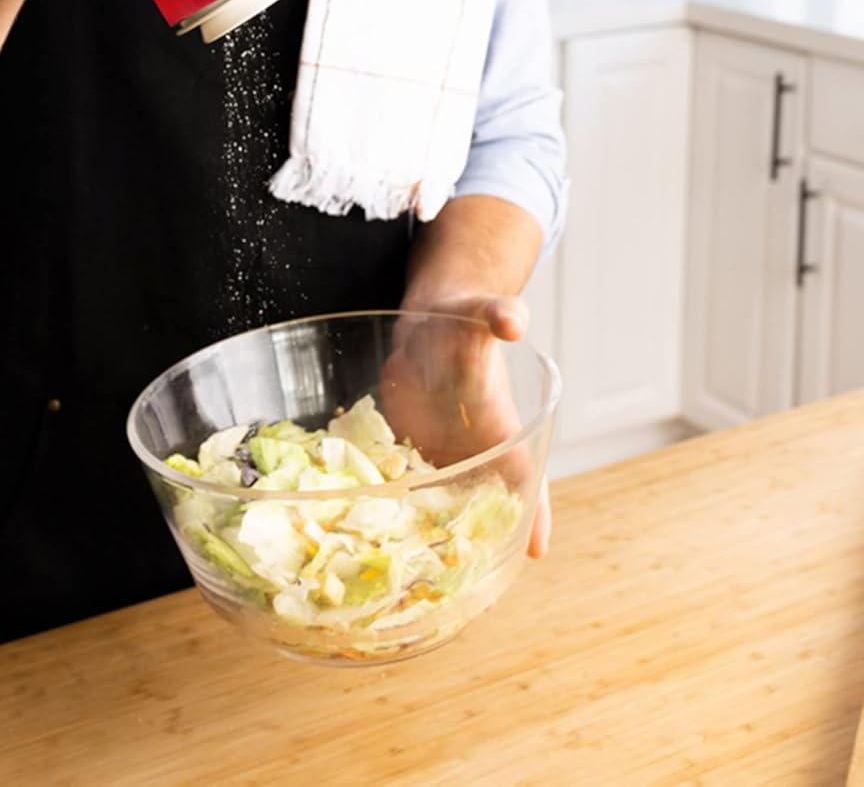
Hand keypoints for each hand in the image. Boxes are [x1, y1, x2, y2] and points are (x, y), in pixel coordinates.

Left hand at [381, 295, 550, 558]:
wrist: (430, 319)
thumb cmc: (463, 317)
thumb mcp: (479, 315)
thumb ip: (495, 316)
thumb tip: (511, 319)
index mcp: (501, 426)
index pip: (526, 476)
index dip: (533, 514)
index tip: (535, 552)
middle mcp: (473, 451)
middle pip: (484, 507)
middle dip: (478, 543)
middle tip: (471, 589)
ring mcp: (438, 456)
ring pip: (440, 507)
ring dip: (431, 537)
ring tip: (417, 582)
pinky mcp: (404, 452)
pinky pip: (400, 488)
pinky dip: (391, 510)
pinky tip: (369, 536)